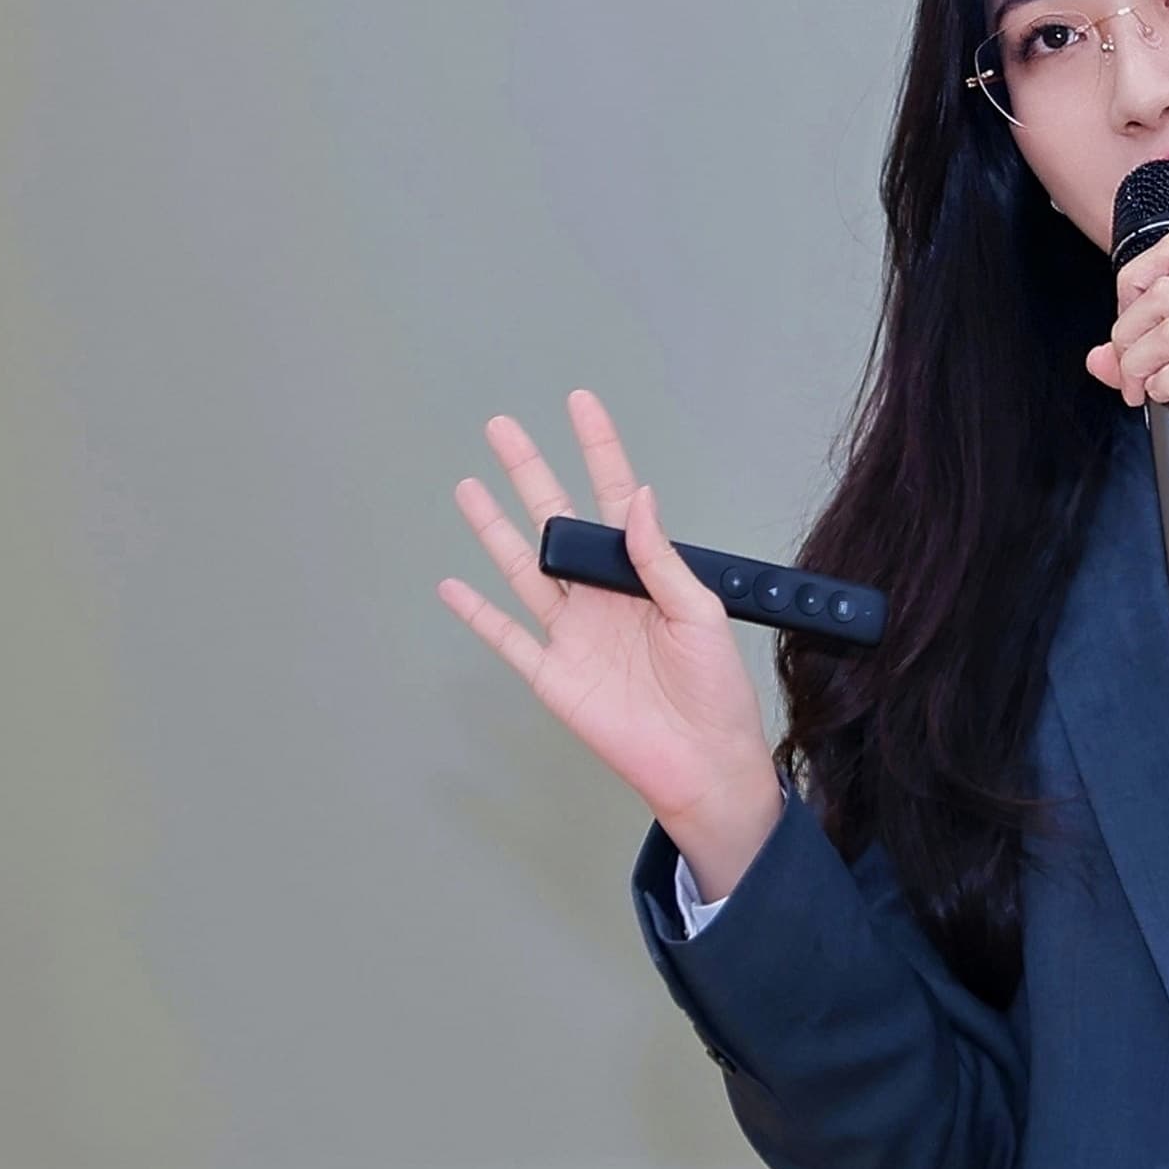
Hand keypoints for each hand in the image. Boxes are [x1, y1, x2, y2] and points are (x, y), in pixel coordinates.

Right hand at [438, 390, 781, 890]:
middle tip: (502, 428)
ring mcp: (572, 634)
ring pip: (523, 569)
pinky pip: (508, 638)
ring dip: (494, 529)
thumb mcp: (699, 616)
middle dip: (529, 473)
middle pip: (555, 523)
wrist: (703, 764)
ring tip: (469, 487)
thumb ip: (662, 560)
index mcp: (641, 576)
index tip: (579, 404)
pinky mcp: (553, 675)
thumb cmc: (716, 693)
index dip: (597, 450)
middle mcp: (600, 596)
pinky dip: (477, 614)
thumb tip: (638, 498)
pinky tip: (453, 586)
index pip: (613, 499)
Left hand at [1085, 235, 1168, 542]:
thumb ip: (1157, 359)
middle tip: (1130, 372)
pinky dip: (1163, 387)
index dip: (1135, 283)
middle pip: (1164, 290)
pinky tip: (1165, 402)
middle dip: (1126, 333)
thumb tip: (1098, 357)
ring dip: (1137, 365)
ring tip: (1142, 392)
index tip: (1131, 326)